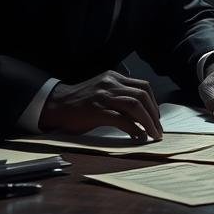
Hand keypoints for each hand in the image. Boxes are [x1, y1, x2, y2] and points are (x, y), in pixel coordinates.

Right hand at [38, 70, 162, 139]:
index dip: (154, 103)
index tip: (156, 118)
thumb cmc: (81, 103)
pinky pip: (121, 119)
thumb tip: (142, 114)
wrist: (56, 105)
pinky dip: (133, 128)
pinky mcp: (97, 110)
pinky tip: (138, 137)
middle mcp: (110, 83)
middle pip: (142, 95)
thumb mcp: (102, 92)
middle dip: (154, 115)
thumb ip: (120, 97)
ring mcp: (103, 96)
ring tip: (152, 135)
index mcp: (113, 77)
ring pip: (135, 105)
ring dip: (148, 122)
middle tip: (158, 130)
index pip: (143, 86)